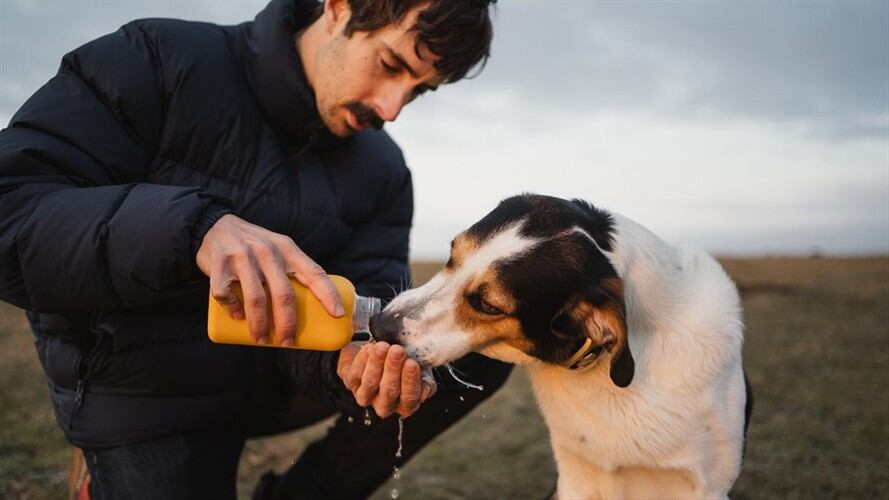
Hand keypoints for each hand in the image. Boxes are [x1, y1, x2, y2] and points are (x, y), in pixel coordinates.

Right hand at [196, 214, 343, 345]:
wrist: (216, 227)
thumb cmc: (255, 247)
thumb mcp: (278, 249)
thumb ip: (293, 270)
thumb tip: (314, 308)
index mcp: (288, 249)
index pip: (314, 272)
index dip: (328, 294)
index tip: (337, 315)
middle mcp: (267, 251)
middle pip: (284, 294)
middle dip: (287, 323)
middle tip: (287, 342)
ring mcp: (243, 256)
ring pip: (256, 299)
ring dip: (259, 325)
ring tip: (261, 339)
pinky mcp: (220, 263)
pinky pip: (226, 293)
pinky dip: (233, 309)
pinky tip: (238, 317)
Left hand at [337, 341, 436, 418]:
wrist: (378, 345)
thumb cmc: (402, 359)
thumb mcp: (418, 366)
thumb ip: (425, 377)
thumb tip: (427, 389)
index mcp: (405, 403)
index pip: (409, 399)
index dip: (410, 382)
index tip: (412, 363)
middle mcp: (384, 404)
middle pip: (389, 391)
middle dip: (393, 370)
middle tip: (398, 351)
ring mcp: (365, 395)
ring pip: (371, 383)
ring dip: (377, 363)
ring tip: (383, 347)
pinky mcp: (350, 383)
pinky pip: (355, 374)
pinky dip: (363, 359)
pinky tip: (370, 347)